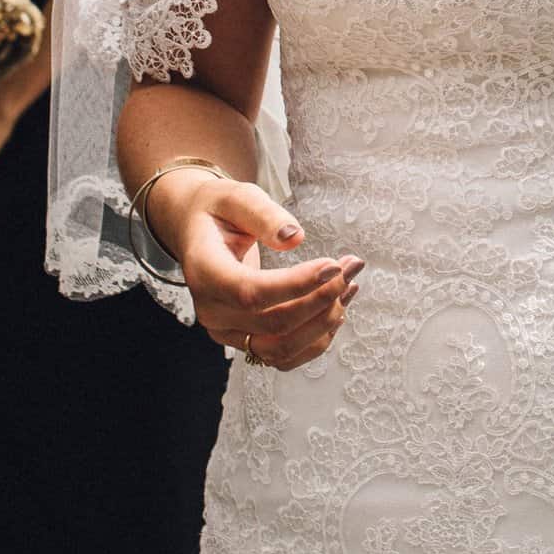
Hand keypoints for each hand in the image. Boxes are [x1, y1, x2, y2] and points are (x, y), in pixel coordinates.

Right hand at [161, 169, 361, 371]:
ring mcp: (227, 333)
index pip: (252, 293)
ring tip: (351, 285)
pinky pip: (285, 355)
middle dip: (322, 298)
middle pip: (274, 324)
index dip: (297, 285)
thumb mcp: (237, 198)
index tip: (334, 265)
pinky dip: (317, 337)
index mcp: (205, 273)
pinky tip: (338, 306)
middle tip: (353, 266)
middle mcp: (212, 312)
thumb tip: (295, 238)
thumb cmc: (219, 211)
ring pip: (282, 348)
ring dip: (324, 322)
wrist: (200, 232)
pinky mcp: (245, 342)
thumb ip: (263, 215)